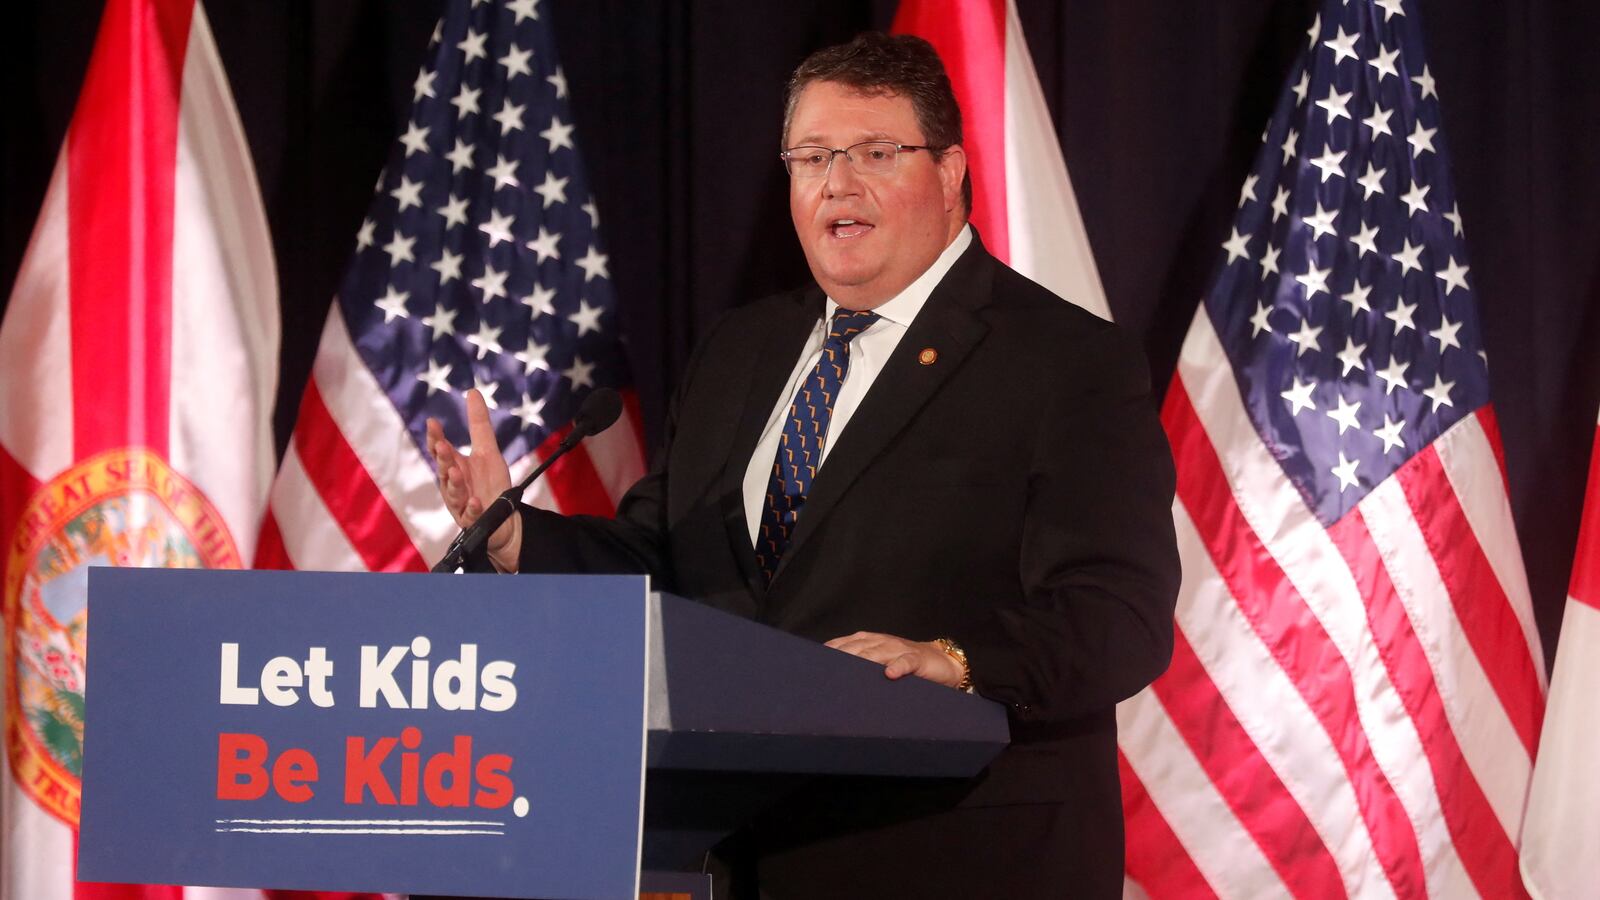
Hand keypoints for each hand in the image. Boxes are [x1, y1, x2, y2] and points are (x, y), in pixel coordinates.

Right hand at [426, 389, 521, 570]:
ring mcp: (460, 503)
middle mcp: (452, 484)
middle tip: (442, 446)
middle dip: (443, 458)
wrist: (503, 516)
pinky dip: (471, 508)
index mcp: (454, 466)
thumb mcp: (488, 450)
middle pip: (444, 470)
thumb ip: (479, 424)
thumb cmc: (490, 482)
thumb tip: (472, 391)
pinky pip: (470, 515)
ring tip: (456, 472)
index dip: (435, 438)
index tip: (433, 424)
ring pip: (453, 493)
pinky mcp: (472, 520)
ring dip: (454, 483)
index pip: (440, 450)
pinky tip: (475, 502)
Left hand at [824, 631, 965, 688]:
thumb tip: (833, 680)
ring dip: (864, 660)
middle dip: (841, 658)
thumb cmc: (904, 665)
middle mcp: (882, 642)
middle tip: (826, 672)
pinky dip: (898, 667)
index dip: (829, 652)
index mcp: (869, 642)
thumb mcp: (880, 663)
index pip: (844, 644)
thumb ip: (860, 666)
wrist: (941, 661)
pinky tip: (890, 674)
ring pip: (878, 652)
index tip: (813, 665)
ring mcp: (899, 649)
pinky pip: (906, 662)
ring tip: (850, 671)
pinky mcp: (917, 660)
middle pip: (857, 648)